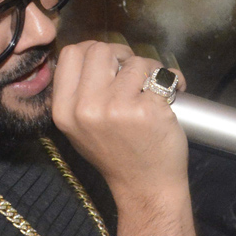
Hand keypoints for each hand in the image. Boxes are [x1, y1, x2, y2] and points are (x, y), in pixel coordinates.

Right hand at [52, 41, 187, 197]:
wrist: (144, 186)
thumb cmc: (115, 154)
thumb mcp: (79, 127)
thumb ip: (78, 92)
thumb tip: (92, 53)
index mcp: (64, 110)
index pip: (71, 54)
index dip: (92, 50)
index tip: (109, 62)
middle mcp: (86, 108)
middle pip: (100, 49)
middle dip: (122, 55)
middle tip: (134, 72)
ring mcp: (117, 108)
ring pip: (135, 61)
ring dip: (150, 70)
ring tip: (153, 90)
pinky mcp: (147, 110)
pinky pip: (161, 76)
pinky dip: (172, 83)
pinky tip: (171, 98)